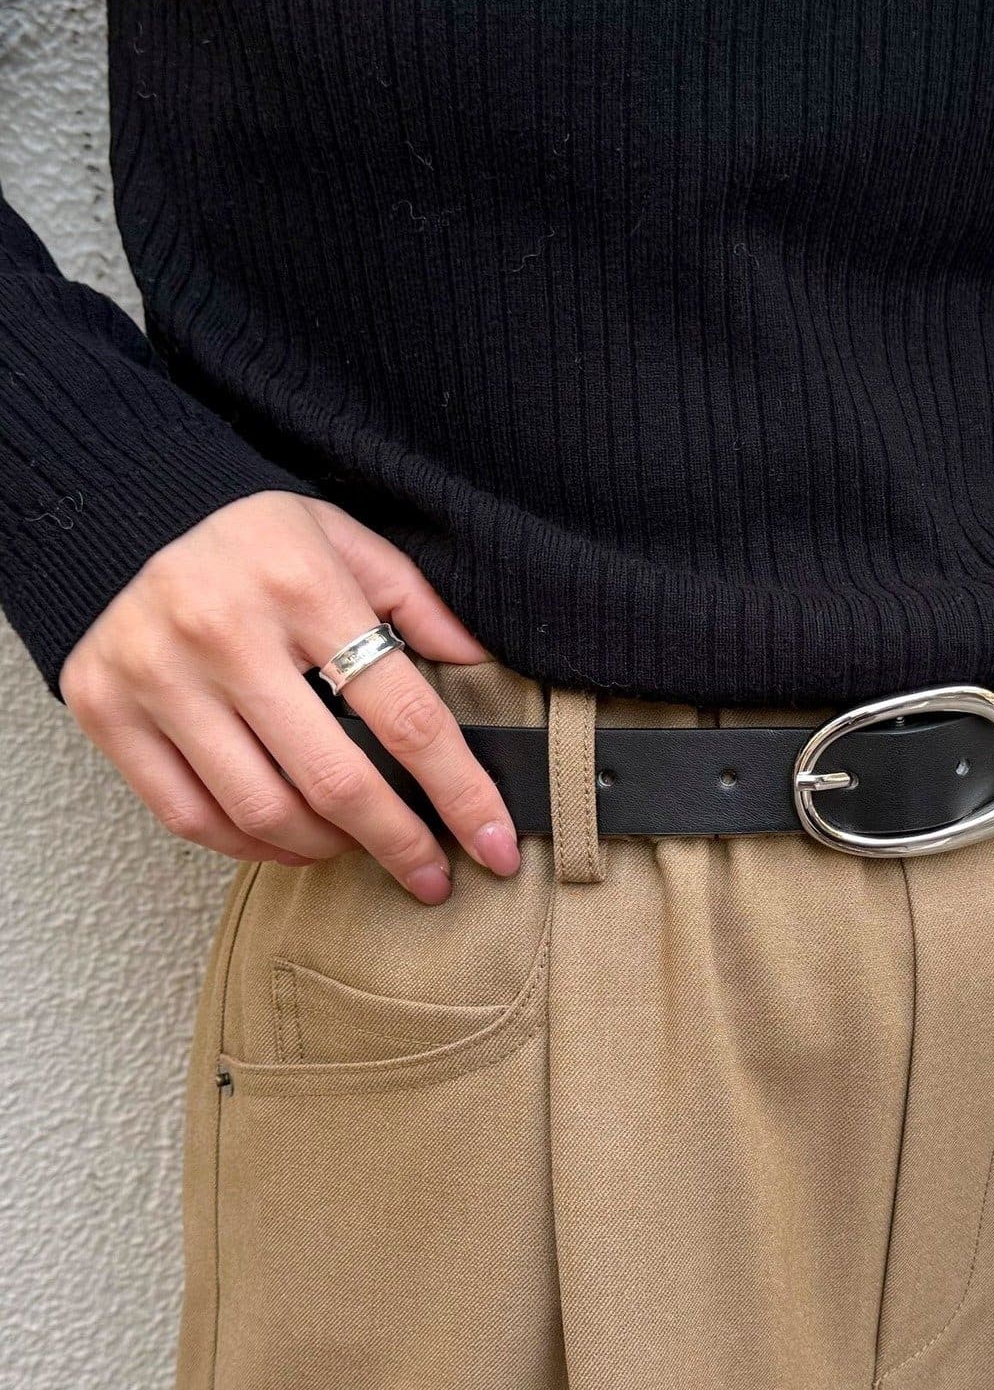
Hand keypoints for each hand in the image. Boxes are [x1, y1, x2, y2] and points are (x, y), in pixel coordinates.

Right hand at [59, 491, 518, 904]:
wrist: (128, 511)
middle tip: (434, 878)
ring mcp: (154, 673)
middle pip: (334, 780)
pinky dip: (252, 848)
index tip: (494, 846)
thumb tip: (481, 670)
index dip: (460, 793)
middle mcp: (220, 629)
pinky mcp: (103, 706)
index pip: (405, 717)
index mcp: (299, 584)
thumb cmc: (260, 544)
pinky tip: (291, 841)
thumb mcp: (347, 541)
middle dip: (398, 844)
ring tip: (358, 846)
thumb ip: (418, 604)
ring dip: (326, 848)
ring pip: (260, 812)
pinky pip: (189, 817)